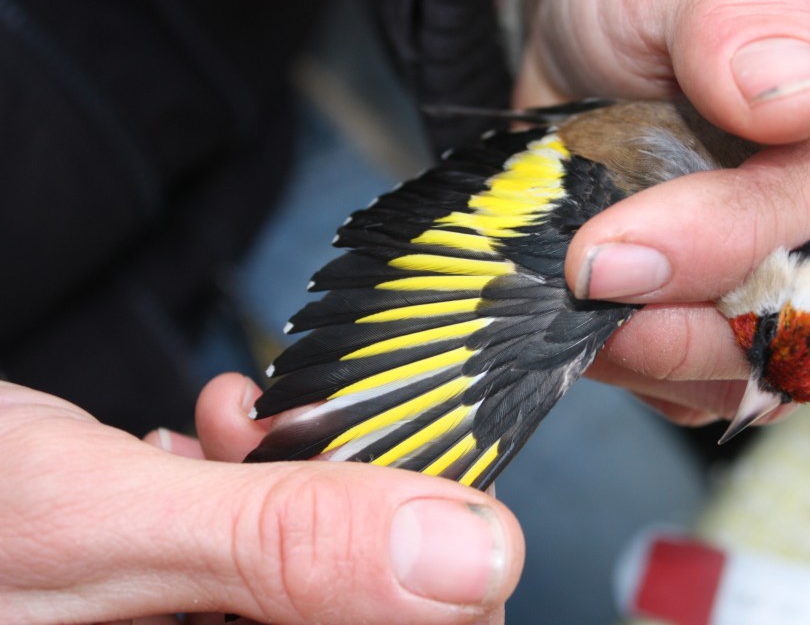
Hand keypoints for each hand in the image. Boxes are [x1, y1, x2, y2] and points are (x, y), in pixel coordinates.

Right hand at [0, 375, 522, 623]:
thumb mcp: (106, 527)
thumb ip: (290, 545)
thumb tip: (477, 556)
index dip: (438, 595)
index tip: (425, 494)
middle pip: (353, 608)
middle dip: (345, 511)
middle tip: (301, 442)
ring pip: (306, 567)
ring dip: (290, 480)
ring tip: (230, 429)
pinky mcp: (173, 596)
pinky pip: (253, 547)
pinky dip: (244, 478)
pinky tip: (202, 437)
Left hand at [515, 0, 809, 425]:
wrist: (622, 40)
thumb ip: (734, 18)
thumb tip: (798, 102)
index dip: (737, 239)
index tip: (607, 257)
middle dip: (705, 323)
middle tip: (587, 290)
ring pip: (808, 369)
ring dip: (677, 356)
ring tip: (588, 300)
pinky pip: (757, 388)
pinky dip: (672, 372)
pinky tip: (617, 319)